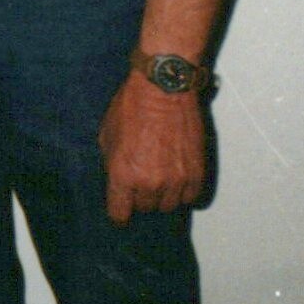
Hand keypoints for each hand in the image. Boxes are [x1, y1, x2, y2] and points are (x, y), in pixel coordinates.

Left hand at [99, 71, 207, 222]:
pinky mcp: (196, 174)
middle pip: (145, 208)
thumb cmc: (132, 106)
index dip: (119, 213)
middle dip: (140, 198)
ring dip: (163, 195)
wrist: (163, 90)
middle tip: (140, 182)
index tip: (121, 211)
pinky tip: (177, 179)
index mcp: (123, 174)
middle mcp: (150, 182)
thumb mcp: (107, 134)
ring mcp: (175, 180)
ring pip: (169, 205)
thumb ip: (111, 162)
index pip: (120, 213)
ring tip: (159, 178)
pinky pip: (191, 197)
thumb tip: (116, 178)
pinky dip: (184, 192)